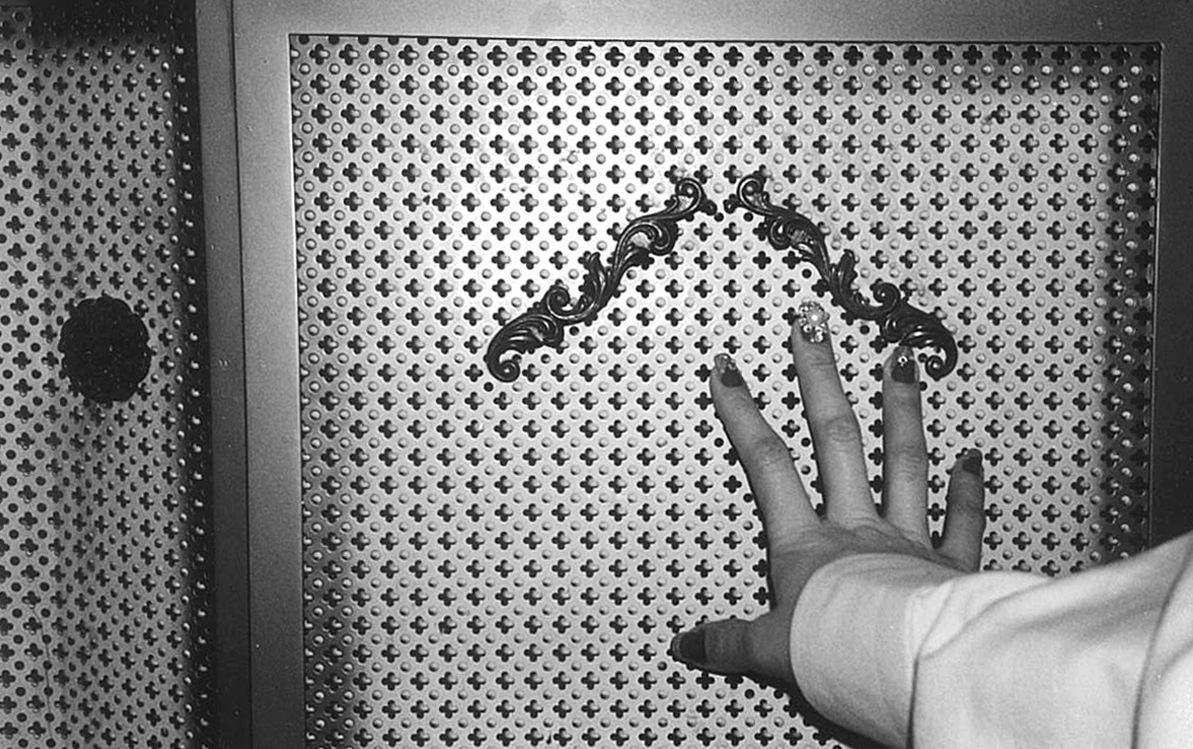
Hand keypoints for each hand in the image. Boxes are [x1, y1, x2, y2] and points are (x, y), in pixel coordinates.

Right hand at [669, 301, 985, 682]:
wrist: (904, 674)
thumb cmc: (838, 658)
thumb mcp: (770, 652)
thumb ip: (730, 643)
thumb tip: (685, 645)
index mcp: (806, 545)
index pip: (767, 465)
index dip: (743, 414)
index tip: (727, 370)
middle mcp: (856, 528)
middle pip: (836, 439)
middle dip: (819, 378)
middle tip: (813, 325)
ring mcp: (907, 540)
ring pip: (903, 462)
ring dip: (900, 409)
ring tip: (899, 359)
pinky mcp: (951, 566)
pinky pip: (962, 522)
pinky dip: (968, 489)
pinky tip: (972, 456)